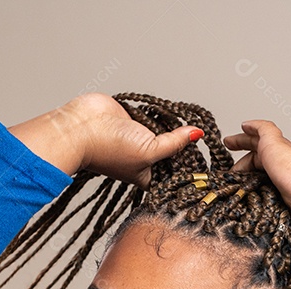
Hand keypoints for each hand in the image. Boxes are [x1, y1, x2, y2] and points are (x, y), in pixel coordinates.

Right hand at [66, 93, 202, 189]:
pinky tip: (176, 112)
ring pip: (166, 130)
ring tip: (193, 120)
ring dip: (175, 125)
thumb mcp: (150, 151)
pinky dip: (164, 113)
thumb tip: (197, 133)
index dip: (190, 167)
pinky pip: (155, 115)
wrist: (81, 127)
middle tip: (205, 135)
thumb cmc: (108, 149)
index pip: (175, 173)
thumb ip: (175, 143)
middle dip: (185, 142)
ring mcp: (139, 137)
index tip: (209, 160)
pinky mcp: (135, 119)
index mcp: (148, 175)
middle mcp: (145, 158)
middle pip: (173, 150)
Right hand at [223, 120, 290, 238]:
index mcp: (276, 152)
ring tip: (228, 191)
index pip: (254, 145)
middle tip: (224, 175)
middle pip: (252, 166)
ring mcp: (277, 188)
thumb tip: (248, 124)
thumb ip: (262, 129)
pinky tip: (241, 204)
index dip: (240, 142)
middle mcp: (277, 170)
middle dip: (237, 168)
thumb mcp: (274, 142)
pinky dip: (248, 201)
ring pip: (253, 185)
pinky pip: (258, 201)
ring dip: (240, 187)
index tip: (226, 144)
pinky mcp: (277, 206)